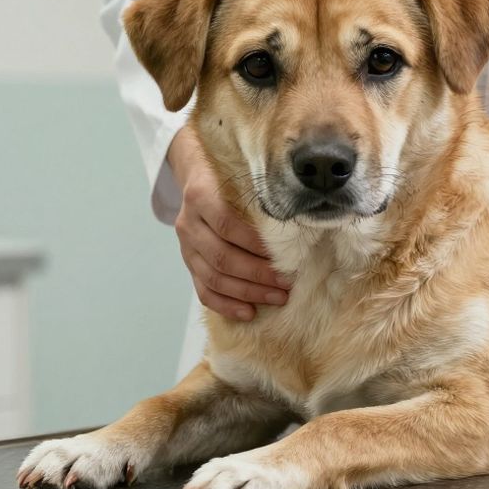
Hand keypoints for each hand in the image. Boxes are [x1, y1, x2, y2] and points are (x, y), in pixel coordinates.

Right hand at [169, 127, 290, 320]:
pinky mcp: (188, 263)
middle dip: (258, 275)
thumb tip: (303, 217)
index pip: (228, 225)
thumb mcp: (241, 177)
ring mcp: (185, 247)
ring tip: (277, 298)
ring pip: (213, 277)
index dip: (255, 245)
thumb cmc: (228, 179)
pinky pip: (203, 290)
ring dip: (247, 293)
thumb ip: (260, 197)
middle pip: (222, 257)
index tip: (282, 256)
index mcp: (200, 197)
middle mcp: (188, 224)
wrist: (195, 176)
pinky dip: (226, 305)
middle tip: (287, 285)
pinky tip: (248, 312)